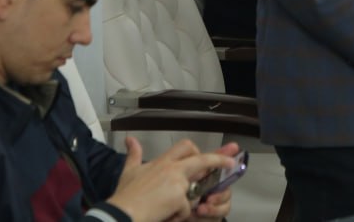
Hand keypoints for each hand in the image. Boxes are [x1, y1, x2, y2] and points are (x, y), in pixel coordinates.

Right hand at [107, 137, 240, 221]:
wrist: (120, 212)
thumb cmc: (124, 195)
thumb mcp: (129, 171)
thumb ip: (133, 154)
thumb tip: (129, 139)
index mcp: (162, 161)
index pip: (185, 147)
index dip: (198, 150)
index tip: (209, 152)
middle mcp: (172, 168)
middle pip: (202, 159)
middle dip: (220, 159)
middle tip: (232, 162)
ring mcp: (177, 182)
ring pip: (195, 190)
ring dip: (186, 203)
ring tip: (165, 208)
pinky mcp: (178, 197)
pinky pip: (186, 209)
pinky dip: (178, 216)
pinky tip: (164, 215)